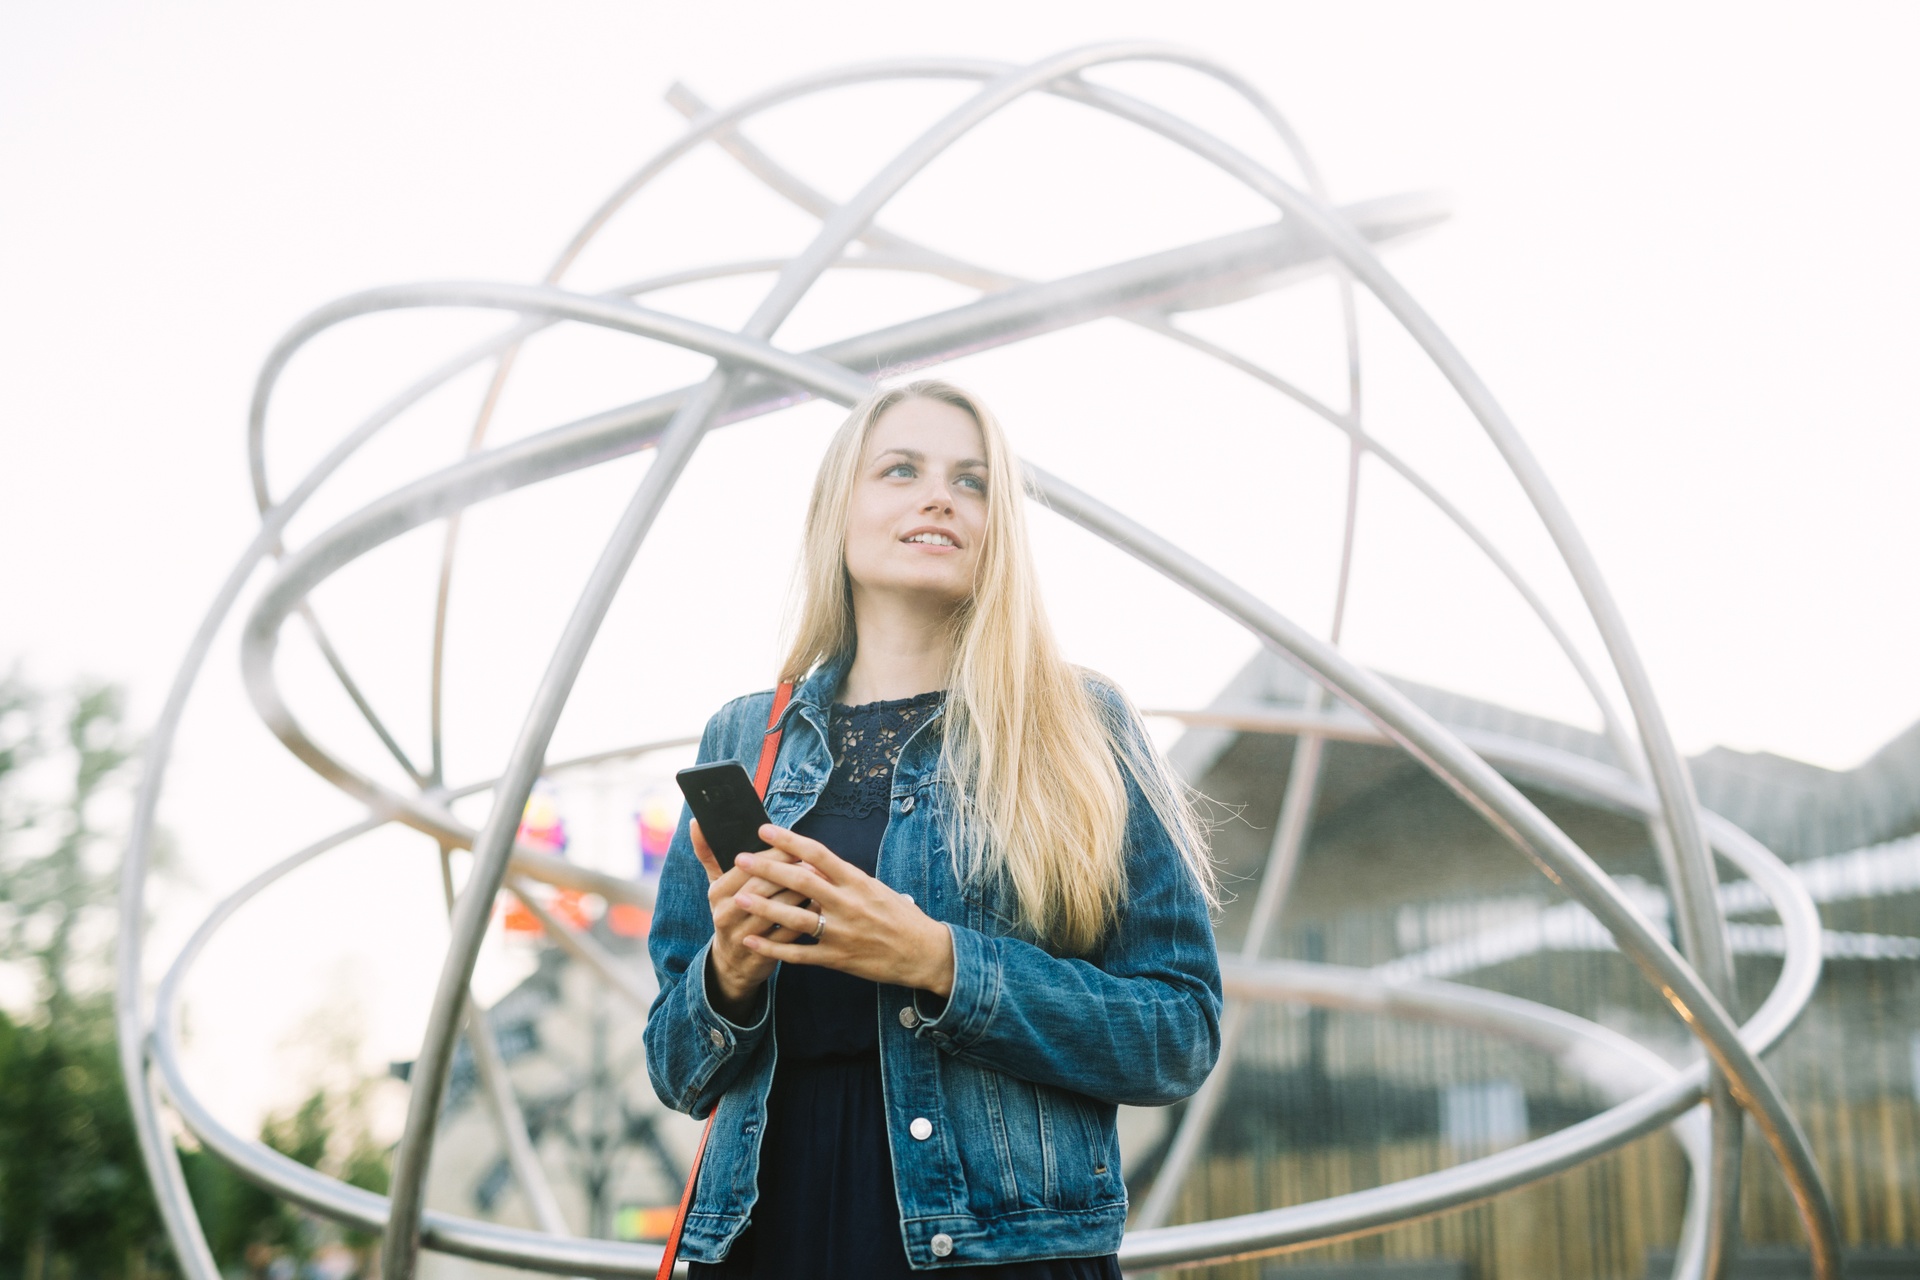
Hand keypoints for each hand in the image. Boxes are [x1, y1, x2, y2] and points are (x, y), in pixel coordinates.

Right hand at [690, 819, 811, 1021]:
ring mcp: (743, 937)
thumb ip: (708, 853)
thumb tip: (696, 820)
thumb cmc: (731, 911)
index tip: (795, 844)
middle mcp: (725, 915)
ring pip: (776, 910)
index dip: (772, 855)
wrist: (733, 961)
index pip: (746, 867)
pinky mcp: (762, 955)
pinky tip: (819, 904)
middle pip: (761, 887)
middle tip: (812, 861)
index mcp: (717, 893)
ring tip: (819, 880)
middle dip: (789, 872)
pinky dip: (805, 916)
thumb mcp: (717, 885)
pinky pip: (788, 933)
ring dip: (800, 893)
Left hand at [733, 824, 954, 997]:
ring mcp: (842, 932)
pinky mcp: (838, 959)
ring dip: (765, 906)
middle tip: (741, 857)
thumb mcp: (874, 888)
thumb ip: (841, 878)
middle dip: (768, 869)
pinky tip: (751, 940)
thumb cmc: (898, 916)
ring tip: (739, 897)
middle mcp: (848, 904)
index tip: (764, 830)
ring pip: (796, 918)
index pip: (818, 854)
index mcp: (857, 881)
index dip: (789, 840)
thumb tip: (809, 863)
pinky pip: (799, 954)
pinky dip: (773, 948)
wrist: (923, 953)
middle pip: (802, 881)